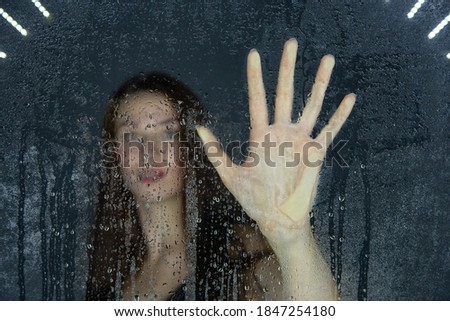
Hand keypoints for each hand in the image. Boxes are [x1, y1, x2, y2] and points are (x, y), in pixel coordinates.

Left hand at [197, 39, 355, 246]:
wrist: (278, 218)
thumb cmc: (253, 199)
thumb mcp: (231, 175)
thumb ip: (217, 151)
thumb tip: (198, 129)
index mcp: (260, 135)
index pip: (258, 99)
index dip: (255, 77)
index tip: (254, 54)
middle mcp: (281, 132)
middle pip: (285, 93)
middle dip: (287, 68)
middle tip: (291, 43)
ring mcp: (300, 140)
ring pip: (311, 105)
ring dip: (319, 83)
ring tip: (327, 59)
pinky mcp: (317, 151)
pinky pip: (331, 129)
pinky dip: (340, 115)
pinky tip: (349, 97)